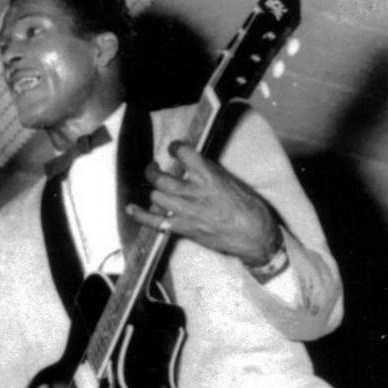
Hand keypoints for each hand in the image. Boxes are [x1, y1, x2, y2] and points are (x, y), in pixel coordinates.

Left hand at [125, 141, 280, 266]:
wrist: (256, 239)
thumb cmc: (252, 212)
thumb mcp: (235, 184)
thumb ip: (214, 175)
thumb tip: (199, 169)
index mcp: (210, 177)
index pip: (184, 153)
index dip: (176, 148)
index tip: (174, 148)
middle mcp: (194, 193)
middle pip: (162, 177)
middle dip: (154, 170)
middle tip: (154, 168)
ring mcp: (186, 212)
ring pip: (156, 196)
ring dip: (153, 190)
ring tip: (154, 186)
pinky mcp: (184, 229)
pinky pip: (154, 222)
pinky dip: (140, 215)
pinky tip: (131, 208)